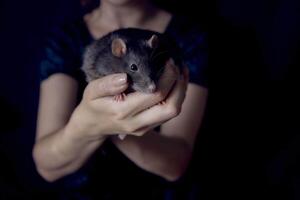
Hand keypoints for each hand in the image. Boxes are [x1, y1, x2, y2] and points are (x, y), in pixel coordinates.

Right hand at [67, 59, 182, 140]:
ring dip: (181, 91)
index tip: (169, 61)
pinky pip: (168, 113)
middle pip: (171, 108)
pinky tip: (175, 82)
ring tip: (180, 71)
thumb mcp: (91, 91)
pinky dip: (176, 97)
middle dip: (180, 85)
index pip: (155, 95)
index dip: (167, 77)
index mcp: (123, 112)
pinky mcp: (148, 128)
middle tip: (178, 66)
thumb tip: (125, 78)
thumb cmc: (92, 104)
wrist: (91, 126)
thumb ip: (106, 84)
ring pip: (173, 111)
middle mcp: (137, 123)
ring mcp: (144, 128)